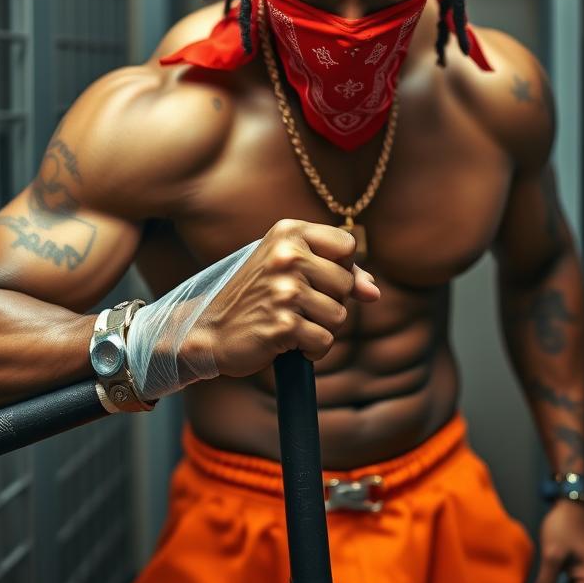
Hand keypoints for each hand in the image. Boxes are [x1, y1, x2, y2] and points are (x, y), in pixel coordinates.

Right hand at [196, 219, 379, 376]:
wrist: (209, 330)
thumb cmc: (256, 297)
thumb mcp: (291, 269)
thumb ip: (338, 272)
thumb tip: (373, 292)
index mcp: (288, 232)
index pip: (347, 245)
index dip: (340, 268)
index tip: (315, 278)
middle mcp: (287, 256)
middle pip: (347, 284)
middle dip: (330, 302)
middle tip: (295, 305)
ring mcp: (285, 291)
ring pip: (339, 316)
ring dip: (320, 328)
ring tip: (290, 323)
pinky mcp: (284, 325)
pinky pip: (324, 341)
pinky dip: (311, 350)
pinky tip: (287, 342)